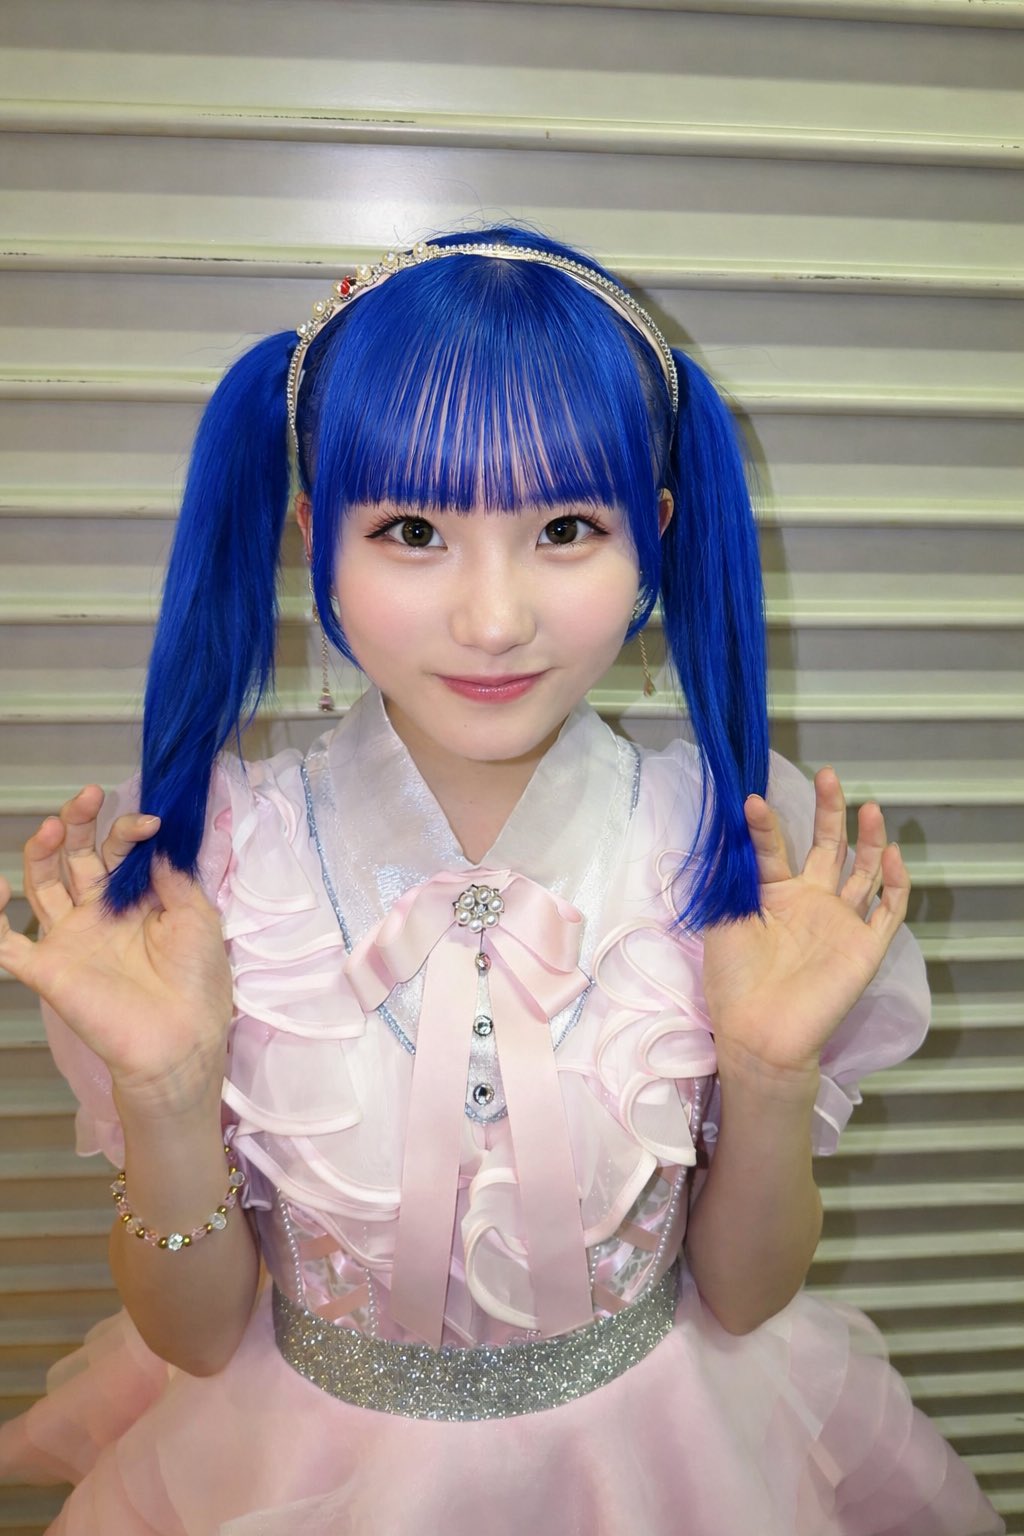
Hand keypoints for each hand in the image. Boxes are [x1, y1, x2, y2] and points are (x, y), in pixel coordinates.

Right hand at [0, 787, 232, 1111]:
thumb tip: (154, 842)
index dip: (129, 831)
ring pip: (42, 884)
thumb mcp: (197, 917)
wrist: (181, 1041)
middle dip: (81, 824)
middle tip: (88, 796)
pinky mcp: (46, 968)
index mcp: (137, 902)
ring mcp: (71, 939)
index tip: (151, 823)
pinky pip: (5, 943)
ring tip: (58, 825)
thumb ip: (172, 878)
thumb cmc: (197, 983)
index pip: (120, 853)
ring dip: (43, 852)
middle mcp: (100, 915)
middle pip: (77, 858)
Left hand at [700, 768, 909, 1084]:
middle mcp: (810, 903)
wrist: (759, 1032)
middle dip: (829, 812)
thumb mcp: (724, 919)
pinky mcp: (865, 945)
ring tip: (868, 806)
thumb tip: (730, 830)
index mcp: (773, 896)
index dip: (765, 825)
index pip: (774, 848)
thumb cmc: (733, 980)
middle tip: (828, 775)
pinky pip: (888, 910)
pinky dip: (895, 883)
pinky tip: (891, 854)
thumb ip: (734, 876)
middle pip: (827, 847)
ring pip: (863, 872)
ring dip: (867, 839)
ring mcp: (840, 922)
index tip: (750, 799)